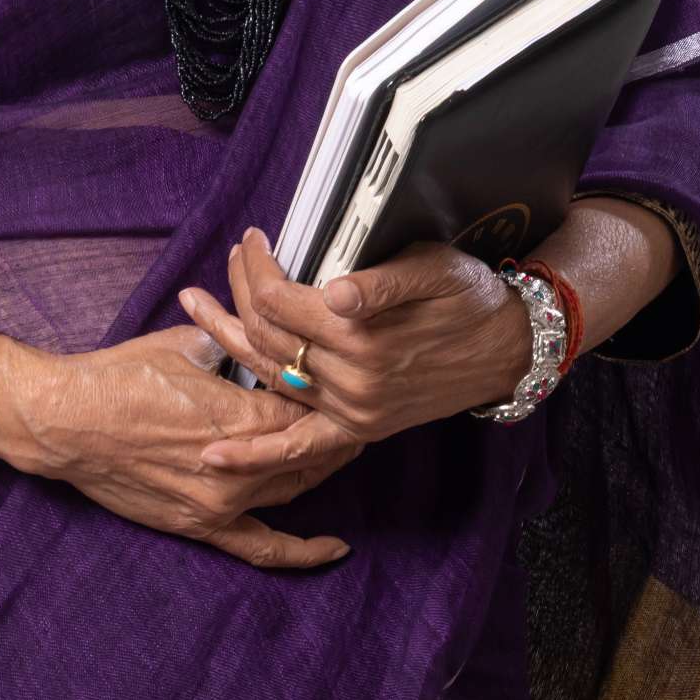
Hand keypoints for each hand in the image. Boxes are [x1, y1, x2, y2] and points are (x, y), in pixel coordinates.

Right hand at [0, 325, 362, 570]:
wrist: (63, 422)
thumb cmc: (117, 378)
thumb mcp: (186, 346)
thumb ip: (233, 347)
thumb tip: (257, 341)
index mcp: (241, 418)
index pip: (307, 409)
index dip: (327, 394)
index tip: (341, 379)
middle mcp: (239, 468)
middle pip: (310, 453)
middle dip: (336, 431)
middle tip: (354, 411)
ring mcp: (221, 503)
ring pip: (294, 490)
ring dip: (320, 471)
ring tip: (340, 452)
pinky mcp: (200, 525)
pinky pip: (261, 547)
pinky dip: (300, 552)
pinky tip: (334, 549)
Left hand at [177, 231, 534, 451]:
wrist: (507, 348)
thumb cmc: (470, 298)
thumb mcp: (434, 270)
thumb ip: (381, 282)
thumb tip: (334, 293)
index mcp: (363, 336)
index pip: (279, 299)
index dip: (258, 267)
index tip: (253, 241)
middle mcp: (353, 380)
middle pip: (267, 333)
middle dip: (240, 291)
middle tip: (233, 258)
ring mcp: (352, 410)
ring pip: (269, 375)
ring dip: (225, 342)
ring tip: (192, 306)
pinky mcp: (357, 429)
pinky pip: (299, 446)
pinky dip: (257, 454)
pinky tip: (216, 458)